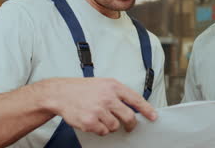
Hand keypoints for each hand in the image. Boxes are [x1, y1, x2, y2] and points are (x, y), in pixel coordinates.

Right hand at [42, 77, 156, 135]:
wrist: (61, 93)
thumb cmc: (82, 89)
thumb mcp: (103, 83)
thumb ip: (118, 93)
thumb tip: (133, 106)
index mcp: (113, 86)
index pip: (136, 99)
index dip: (147, 109)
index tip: (153, 117)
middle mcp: (107, 97)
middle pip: (129, 117)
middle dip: (131, 124)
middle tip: (129, 126)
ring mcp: (98, 110)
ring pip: (115, 126)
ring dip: (111, 125)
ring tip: (101, 117)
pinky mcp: (90, 121)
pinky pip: (103, 132)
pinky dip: (100, 129)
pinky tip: (93, 121)